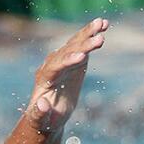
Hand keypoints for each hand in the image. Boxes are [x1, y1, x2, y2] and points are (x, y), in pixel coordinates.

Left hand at [26, 18, 107, 133]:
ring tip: (103, 24)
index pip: (55, 66)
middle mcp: (52, 65)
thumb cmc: (42, 120)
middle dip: (83, 45)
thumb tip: (42, 104)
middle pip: (68, 52)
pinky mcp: (73, 60)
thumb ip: (39, 113)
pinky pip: (82, 45)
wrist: (48, 116)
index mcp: (44, 78)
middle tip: (100, 39)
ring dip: (88, 33)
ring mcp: (63, 60)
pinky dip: (92, 35)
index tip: (82, 57)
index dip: (68, 61)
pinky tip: (104, 25)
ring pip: (75, 44)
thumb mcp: (39, 120)